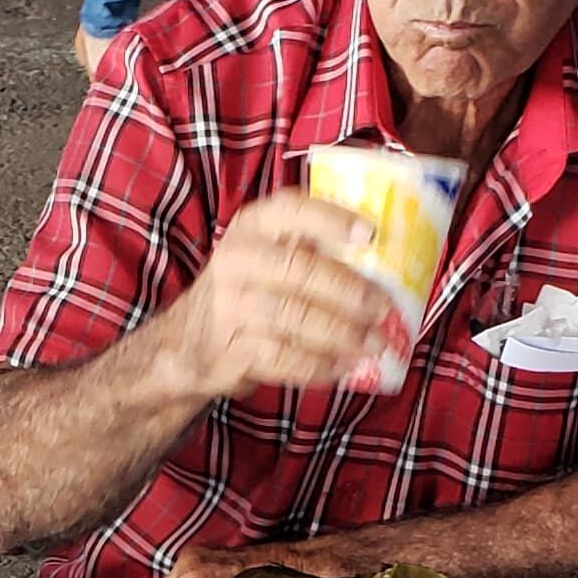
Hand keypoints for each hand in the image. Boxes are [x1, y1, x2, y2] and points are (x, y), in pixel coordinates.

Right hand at [172, 193, 407, 403]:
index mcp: (254, 227)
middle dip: (349, 292)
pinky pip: (282, 358)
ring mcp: (230, 305)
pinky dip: (318, 366)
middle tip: (385, 309)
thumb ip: (311, 250)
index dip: (332, 220)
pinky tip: (343, 367)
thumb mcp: (268, 256)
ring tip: (374, 344)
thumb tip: (390, 263)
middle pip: (300, 271)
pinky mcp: (230, 348)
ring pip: (294, 317)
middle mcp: (237, 259)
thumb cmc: (248, 291)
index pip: (291, 210)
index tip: (371, 234)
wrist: (186, 341)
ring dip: (342, 334)